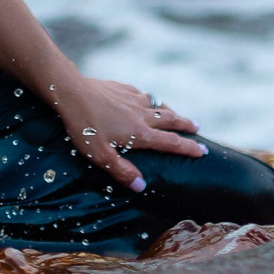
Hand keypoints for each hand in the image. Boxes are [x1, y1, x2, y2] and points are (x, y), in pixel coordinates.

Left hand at [47, 75, 203, 192]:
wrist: (70, 91)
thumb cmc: (84, 126)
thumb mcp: (100, 155)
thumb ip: (122, 171)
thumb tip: (142, 186)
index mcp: (139, 133)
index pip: (171, 142)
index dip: (188, 148)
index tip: (203, 151)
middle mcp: (141, 114)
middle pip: (170, 119)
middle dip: (186, 125)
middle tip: (198, 128)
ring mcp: (132, 98)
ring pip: (157, 105)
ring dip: (170, 111)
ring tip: (176, 115)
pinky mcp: (121, 88)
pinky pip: (141, 94)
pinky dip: (150, 100)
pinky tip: (146, 100)